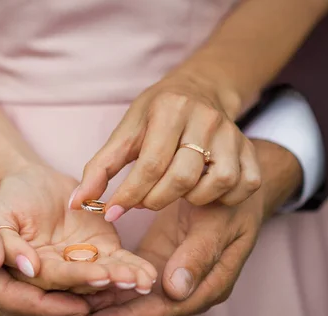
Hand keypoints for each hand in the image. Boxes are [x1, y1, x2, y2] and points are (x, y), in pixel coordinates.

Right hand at [0, 113, 89, 315]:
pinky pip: (14, 286)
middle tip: (99, 308)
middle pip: (11, 306)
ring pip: (15, 301)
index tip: (81, 306)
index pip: (0, 295)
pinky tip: (72, 285)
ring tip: (94, 301)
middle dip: (56, 310)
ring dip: (53, 304)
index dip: (42, 304)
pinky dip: (43, 290)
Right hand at [0, 165, 157, 293]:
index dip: (72, 281)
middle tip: (126, 280)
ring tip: (142, 281)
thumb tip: (28, 269)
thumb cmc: (11, 196)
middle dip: (104, 284)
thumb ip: (8, 243)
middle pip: (78, 286)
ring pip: (100, 278)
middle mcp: (54, 278)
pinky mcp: (99, 255)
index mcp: (25, 274)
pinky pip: (117, 264)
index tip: (96, 277)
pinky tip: (148, 275)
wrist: (34, 180)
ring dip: (122, 281)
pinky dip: (133, 269)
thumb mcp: (1, 214)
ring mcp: (78, 268)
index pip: (49, 281)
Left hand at [44, 197, 262, 315]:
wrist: (236, 190)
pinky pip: (125, 291)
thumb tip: (175, 290)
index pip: (158, 313)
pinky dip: (100, 297)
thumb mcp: (219, 223)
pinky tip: (72, 296)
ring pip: (127, 310)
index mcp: (205, 288)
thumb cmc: (232, 203)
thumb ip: (198, 256)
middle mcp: (185, 294)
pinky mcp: (154, 270)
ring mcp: (168, 285)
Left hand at [70, 71, 260, 221]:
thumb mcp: (125, 132)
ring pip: (216, 184)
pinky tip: (203, 191)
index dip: (129, 194)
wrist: (199, 91)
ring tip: (173, 191)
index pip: (151, 164)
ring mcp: (233, 134)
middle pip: (182, 178)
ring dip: (189, 199)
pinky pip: (244, 186)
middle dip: (155, 200)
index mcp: (171, 109)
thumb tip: (76, 204)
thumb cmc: (156, 115)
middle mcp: (206, 119)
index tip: (113, 212)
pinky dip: (222, 197)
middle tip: (143, 201)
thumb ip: (99, 168)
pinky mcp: (250, 150)